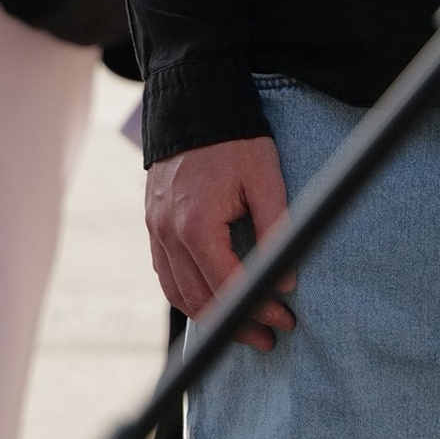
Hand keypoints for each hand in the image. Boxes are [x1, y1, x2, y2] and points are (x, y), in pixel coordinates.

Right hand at [145, 134, 297, 349]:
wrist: (195, 102)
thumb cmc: (235, 139)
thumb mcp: (266, 180)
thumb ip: (277, 230)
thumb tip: (286, 279)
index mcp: (197, 225)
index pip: (228, 286)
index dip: (259, 308)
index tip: (286, 319)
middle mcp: (168, 233)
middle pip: (200, 300)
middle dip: (237, 324)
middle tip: (271, 336)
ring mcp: (155, 229)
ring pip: (178, 293)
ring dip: (212, 317)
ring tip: (245, 329)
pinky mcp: (153, 224)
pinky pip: (166, 274)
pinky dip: (189, 295)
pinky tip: (214, 302)